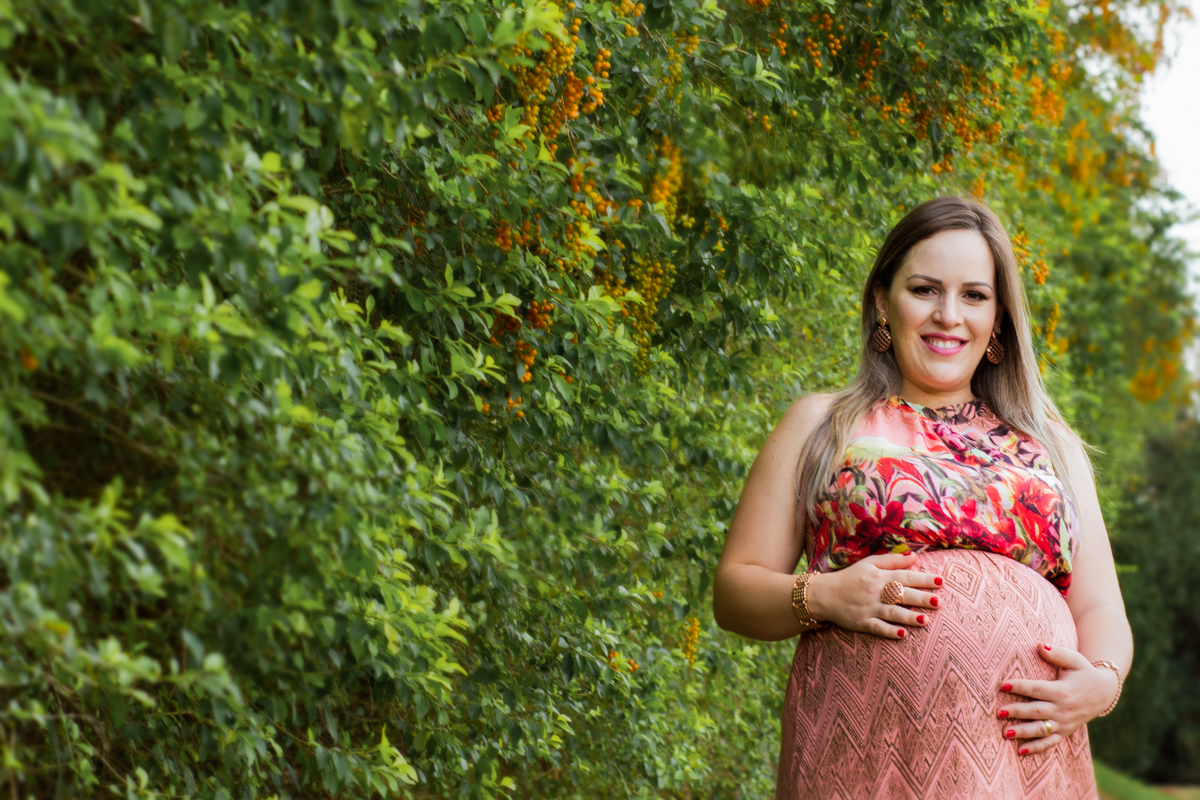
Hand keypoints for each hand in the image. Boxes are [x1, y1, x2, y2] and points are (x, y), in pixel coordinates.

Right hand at [806, 552, 942, 638]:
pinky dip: (890, 632)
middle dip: (921, 598)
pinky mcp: (862, 622)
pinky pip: (877, 628)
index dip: (923, 579)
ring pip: (892, 612)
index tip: (941, 581)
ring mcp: (868, 608)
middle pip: (901, 595)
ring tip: (926, 620)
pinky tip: (903, 635)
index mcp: (878, 576)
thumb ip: (891, 560)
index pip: (905, 576)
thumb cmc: (849, 577)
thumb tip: (914, 556)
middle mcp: (875, 591)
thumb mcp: (868, 564)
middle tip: (939, 602)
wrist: (823, 594)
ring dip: (909, 617)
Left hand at [997, 643, 1119, 755]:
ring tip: (1004, 733)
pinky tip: (1019, 752)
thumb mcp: (1075, 660)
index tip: (1002, 685)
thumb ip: (1057, 653)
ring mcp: (1064, 723)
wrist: (1104, 693)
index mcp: (1062, 691)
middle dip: (1016, 712)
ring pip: (1040, 730)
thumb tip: (1039, 644)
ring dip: (1022, 733)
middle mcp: (1062, 709)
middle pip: (1036, 711)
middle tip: (998, 712)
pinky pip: (1050, 742)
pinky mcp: (1065, 732)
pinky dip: (1036, 748)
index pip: (1037, 689)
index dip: (1020, 687)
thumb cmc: (1084, 672)